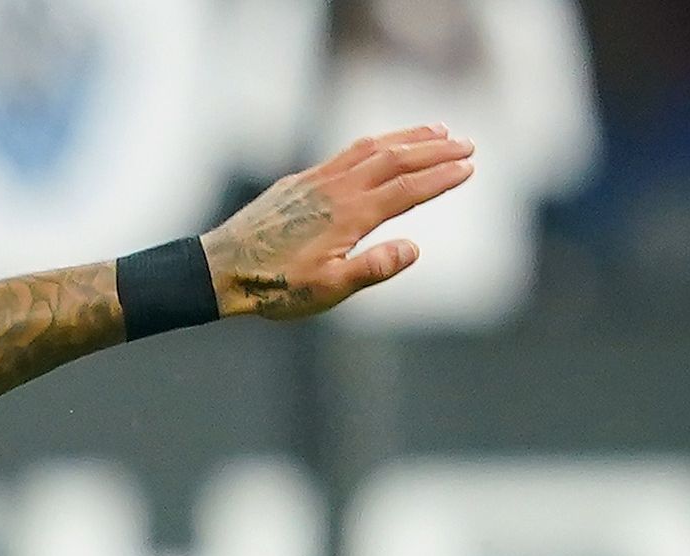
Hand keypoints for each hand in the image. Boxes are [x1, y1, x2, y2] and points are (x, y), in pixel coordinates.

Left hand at [202, 125, 474, 319]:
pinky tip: (384, 144)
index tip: (468, 168)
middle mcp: (336, 190)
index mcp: (349, 216)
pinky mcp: (299, 181)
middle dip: (435, 149)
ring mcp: (316, 180)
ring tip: (438, 130)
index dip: (440, 177)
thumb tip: (414, 249)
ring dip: (408, 137)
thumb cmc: (273, 287)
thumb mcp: (326, 290)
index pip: (407, 190)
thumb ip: (372, 268)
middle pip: (396, 159)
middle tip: (467, 144)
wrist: (220, 269)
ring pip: (371, 148)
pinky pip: (345, 152)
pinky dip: (375, 142)